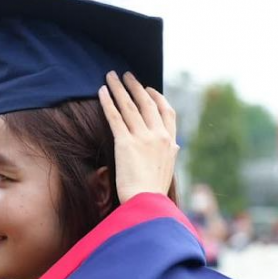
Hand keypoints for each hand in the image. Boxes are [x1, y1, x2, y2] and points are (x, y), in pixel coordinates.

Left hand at [98, 72, 178, 202]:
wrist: (147, 203)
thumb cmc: (153, 193)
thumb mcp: (168, 170)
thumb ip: (170, 154)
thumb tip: (175, 147)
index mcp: (170, 142)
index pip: (167, 112)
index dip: (157, 97)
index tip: (149, 88)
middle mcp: (159, 136)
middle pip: (147, 103)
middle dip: (136, 87)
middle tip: (126, 75)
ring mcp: (143, 138)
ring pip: (130, 106)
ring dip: (119, 88)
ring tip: (111, 75)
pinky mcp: (126, 143)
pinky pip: (115, 117)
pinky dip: (108, 102)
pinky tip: (102, 91)